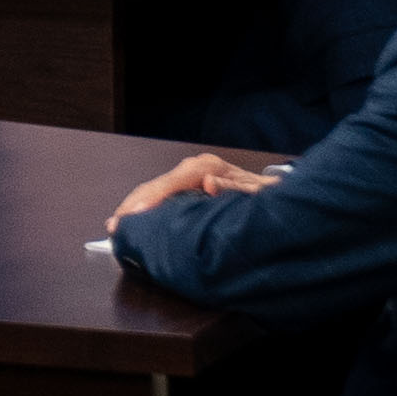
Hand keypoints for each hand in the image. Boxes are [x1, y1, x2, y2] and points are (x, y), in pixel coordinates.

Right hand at [108, 149, 283, 225]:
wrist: (282, 198)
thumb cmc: (269, 200)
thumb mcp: (259, 196)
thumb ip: (235, 189)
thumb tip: (208, 184)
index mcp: (209, 168)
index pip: (172, 181)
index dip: (152, 198)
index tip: (136, 215)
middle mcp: (196, 168)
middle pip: (156, 184)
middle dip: (133, 204)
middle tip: (114, 227)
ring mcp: (190, 175)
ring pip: (154, 189)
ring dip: (134, 207)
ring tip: (116, 227)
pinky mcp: (188, 186)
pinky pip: (160, 194)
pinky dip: (143, 206)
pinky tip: (131, 219)